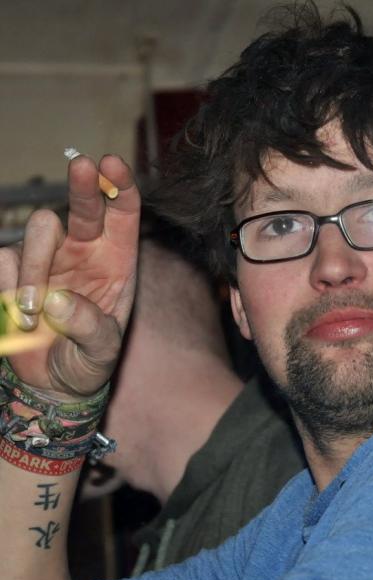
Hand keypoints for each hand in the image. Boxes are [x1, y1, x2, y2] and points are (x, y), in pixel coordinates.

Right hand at [0, 154, 139, 397]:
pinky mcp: (12, 271)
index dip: (120, 187)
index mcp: (116, 263)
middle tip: (83, 168)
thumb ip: (88, 327)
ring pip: (38, 231)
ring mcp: (46, 258)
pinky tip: (21, 320)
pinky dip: (9, 287)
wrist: (53, 383)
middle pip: (82, 206)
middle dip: (84, 186)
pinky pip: (3, 260)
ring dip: (35, 271)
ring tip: (35, 317)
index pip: (122, 215)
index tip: (113, 165)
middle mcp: (83, 252)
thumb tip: (57, 300)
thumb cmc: (88, 361)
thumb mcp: (101, 351)